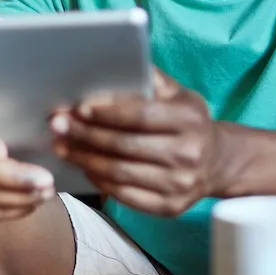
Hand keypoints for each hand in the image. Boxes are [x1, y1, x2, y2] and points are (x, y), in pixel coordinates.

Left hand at [51, 70, 219, 216]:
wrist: (217, 162)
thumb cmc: (186, 121)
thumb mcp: (177, 94)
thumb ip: (148, 79)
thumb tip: (108, 67)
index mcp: (190, 119)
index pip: (140, 115)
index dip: (106, 112)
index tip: (78, 108)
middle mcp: (189, 153)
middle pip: (125, 145)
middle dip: (85, 135)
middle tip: (57, 126)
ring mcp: (180, 184)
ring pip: (120, 172)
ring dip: (85, 159)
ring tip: (62, 147)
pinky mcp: (170, 207)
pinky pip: (125, 195)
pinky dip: (100, 181)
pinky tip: (85, 167)